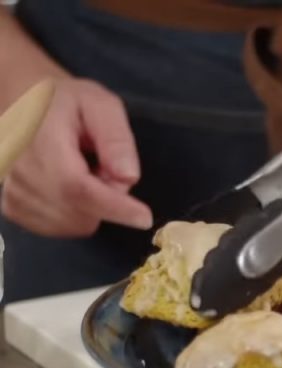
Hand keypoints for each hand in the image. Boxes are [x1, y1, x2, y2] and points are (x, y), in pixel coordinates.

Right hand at [2, 78, 151, 236]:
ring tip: (85, 172)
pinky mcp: (12, 207)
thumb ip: (116, 139)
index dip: (112, 207)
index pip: (75, 187)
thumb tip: (128, 177)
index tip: (143, 218)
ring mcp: (12, 193)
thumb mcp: (100, 105)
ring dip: (91, 208)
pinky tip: (71, 188)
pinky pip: (58, 228)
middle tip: (104, 166)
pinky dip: (75, 215)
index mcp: (41, 142)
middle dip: (108, 200)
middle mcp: (19, 173)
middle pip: (78, 212)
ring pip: (72, 224)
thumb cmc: (65, 101)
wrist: (22, 103)